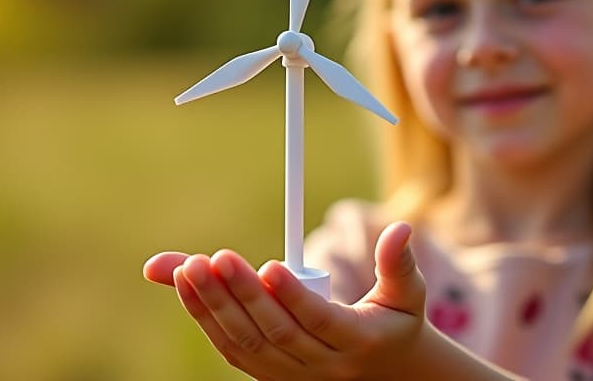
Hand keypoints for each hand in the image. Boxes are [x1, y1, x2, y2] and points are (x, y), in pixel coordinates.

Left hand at [143, 222, 426, 380]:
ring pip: (246, 342)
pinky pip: (231, 347)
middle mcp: (320, 365)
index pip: (320, 321)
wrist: (383, 373)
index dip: (293, 297)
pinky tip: (185, 282)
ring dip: (213, 305)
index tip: (271, 266)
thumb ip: (398, 262)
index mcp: (358, 342)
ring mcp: (290, 374)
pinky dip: (205, 316)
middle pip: (274, 332)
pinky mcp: (267, 373)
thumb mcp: (407, 294)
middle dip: (241, 294)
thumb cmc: (395, 322)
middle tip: (215, 257)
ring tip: (189, 267)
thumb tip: (402, 226)